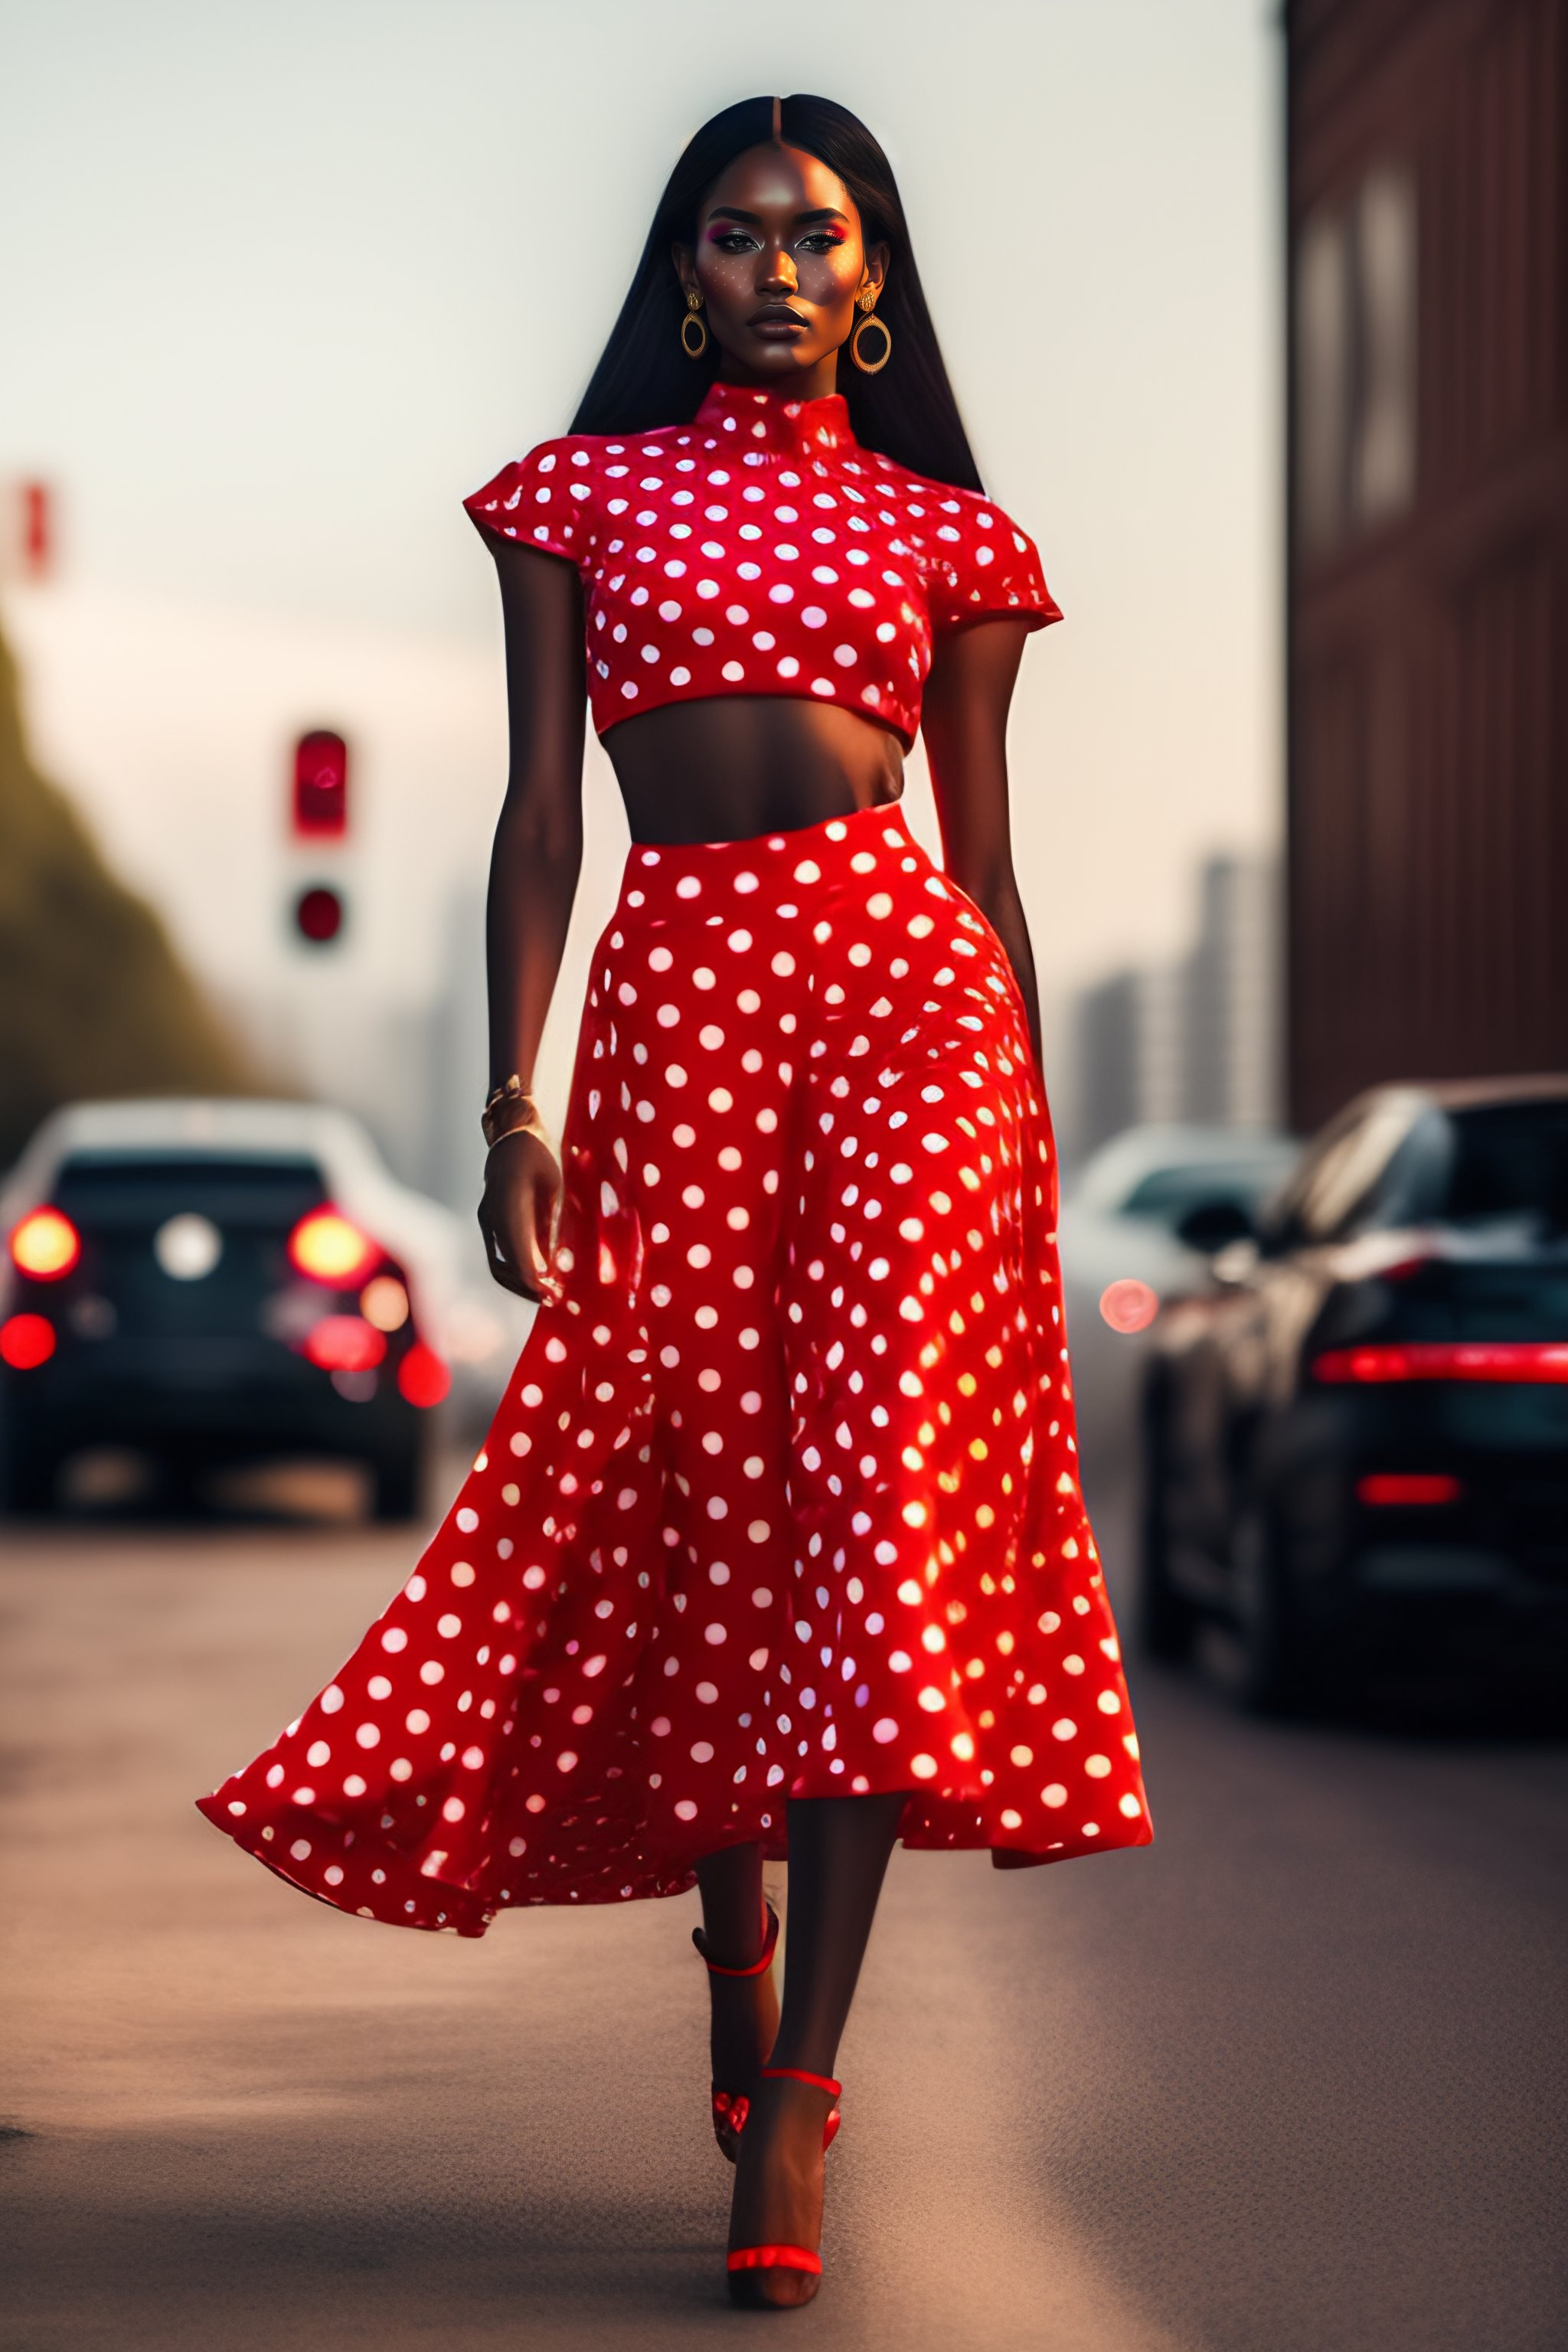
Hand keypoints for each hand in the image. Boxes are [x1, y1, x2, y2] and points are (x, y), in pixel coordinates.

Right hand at [477, 1130, 560, 1302]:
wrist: (512, 1137)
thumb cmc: (539, 1158)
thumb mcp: (552, 1190)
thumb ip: (549, 1226)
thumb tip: (549, 1264)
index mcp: (509, 1206)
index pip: (517, 1256)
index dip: (532, 1281)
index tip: (550, 1295)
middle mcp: (492, 1215)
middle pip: (504, 1266)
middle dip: (526, 1288)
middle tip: (551, 1299)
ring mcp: (487, 1219)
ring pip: (497, 1264)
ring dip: (519, 1283)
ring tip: (543, 1293)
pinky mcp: (489, 1220)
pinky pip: (498, 1253)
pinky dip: (514, 1269)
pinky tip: (536, 1276)